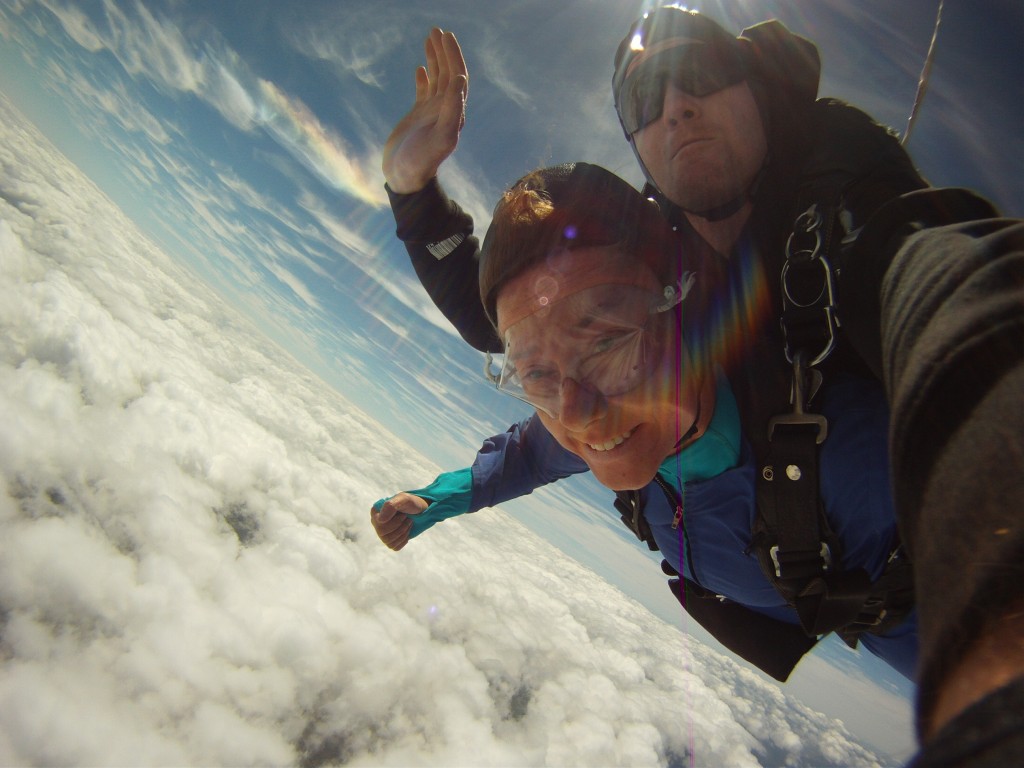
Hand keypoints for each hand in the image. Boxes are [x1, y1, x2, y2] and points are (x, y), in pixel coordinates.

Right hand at [371, 492, 428, 550]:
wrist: (418, 510)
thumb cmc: (410, 503)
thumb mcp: (403, 499)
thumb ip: (390, 506)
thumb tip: (380, 520)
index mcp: (376, 512)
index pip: (378, 523)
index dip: (394, 521)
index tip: (404, 515)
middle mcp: (377, 523)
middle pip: (382, 533)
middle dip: (400, 527)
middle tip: (408, 519)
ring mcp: (382, 533)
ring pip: (388, 541)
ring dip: (403, 533)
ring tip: (408, 523)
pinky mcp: (390, 541)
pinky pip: (394, 547)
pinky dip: (403, 540)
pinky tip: (407, 532)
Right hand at [382, 28, 467, 192]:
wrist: (404, 178)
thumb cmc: (421, 161)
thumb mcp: (440, 138)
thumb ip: (452, 111)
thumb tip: (461, 80)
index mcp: (454, 114)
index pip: (458, 79)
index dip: (453, 57)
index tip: (446, 37)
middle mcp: (445, 111)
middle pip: (449, 75)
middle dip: (445, 52)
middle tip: (437, 31)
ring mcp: (431, 113)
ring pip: (437, 80)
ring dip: (435, 59)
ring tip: (430, 38)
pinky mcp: (418, 117)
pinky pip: (423, 92)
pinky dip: (423, 78)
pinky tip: (420, 68)